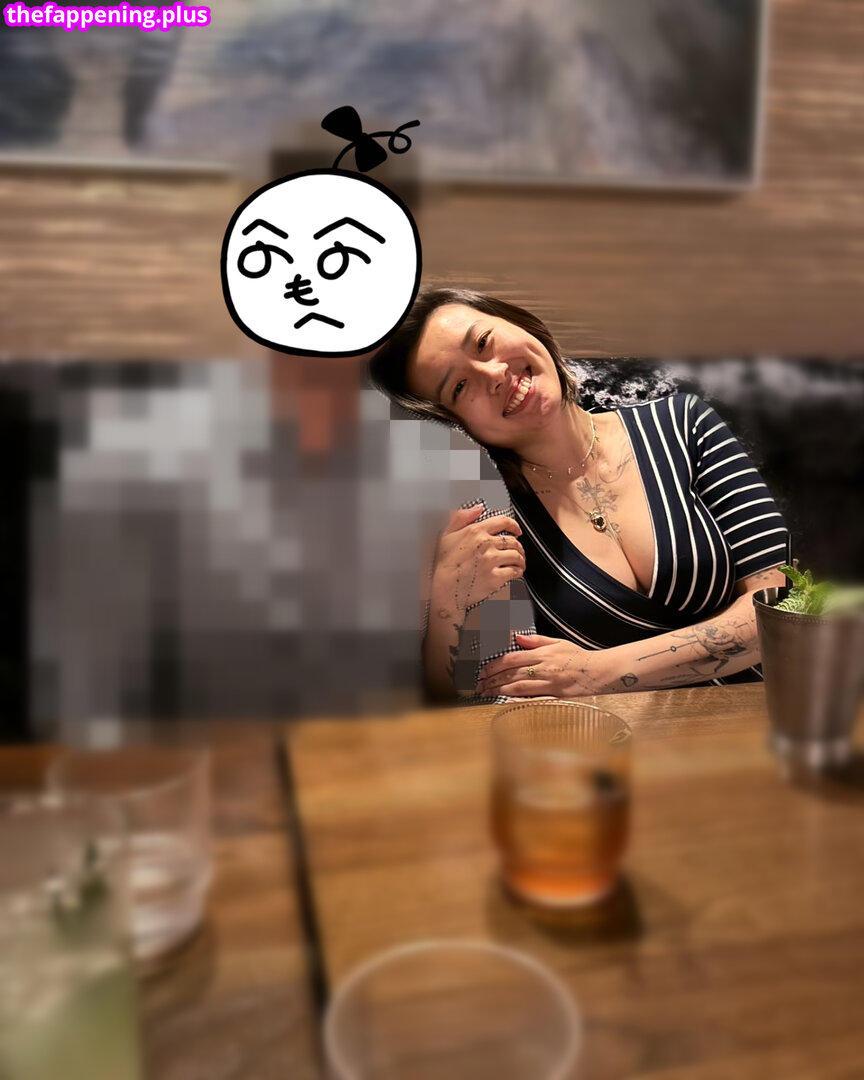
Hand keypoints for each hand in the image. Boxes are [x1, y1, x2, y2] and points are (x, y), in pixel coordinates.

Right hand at [431, 504, 524, 616]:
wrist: (442, 588)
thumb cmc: (442, 564)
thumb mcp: (446, 534)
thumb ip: (461, 518)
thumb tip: (477, 509)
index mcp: (475, 531)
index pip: (503, 522)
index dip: (514, 525)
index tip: (517, 530)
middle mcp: (486, 544)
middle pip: (513, 541)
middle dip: (519, 546)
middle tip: (518, 551)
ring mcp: (492, 561)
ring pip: (516, 556)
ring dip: (521, 559)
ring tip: (519, 562)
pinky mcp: (495, 577)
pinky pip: (514, 571)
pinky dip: (518, 572)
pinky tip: (517, 572)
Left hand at [476, 634, 610, 697]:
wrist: (600, 671)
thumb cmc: (578, 657)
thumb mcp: (558, 642)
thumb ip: (535, 641)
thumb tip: (515, 637)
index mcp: (543, 653)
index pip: (512, 658)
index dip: (495, 665)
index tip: (483, 671)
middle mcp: (544, 667)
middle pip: (512, 673)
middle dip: (492, 679)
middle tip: (479, 685)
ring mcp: (549, 683)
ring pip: (518, 686)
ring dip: (500, 690)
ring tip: (486, 693)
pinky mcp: (555, 696)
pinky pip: (532, 698)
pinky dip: (517, 699)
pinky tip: (505, 700)